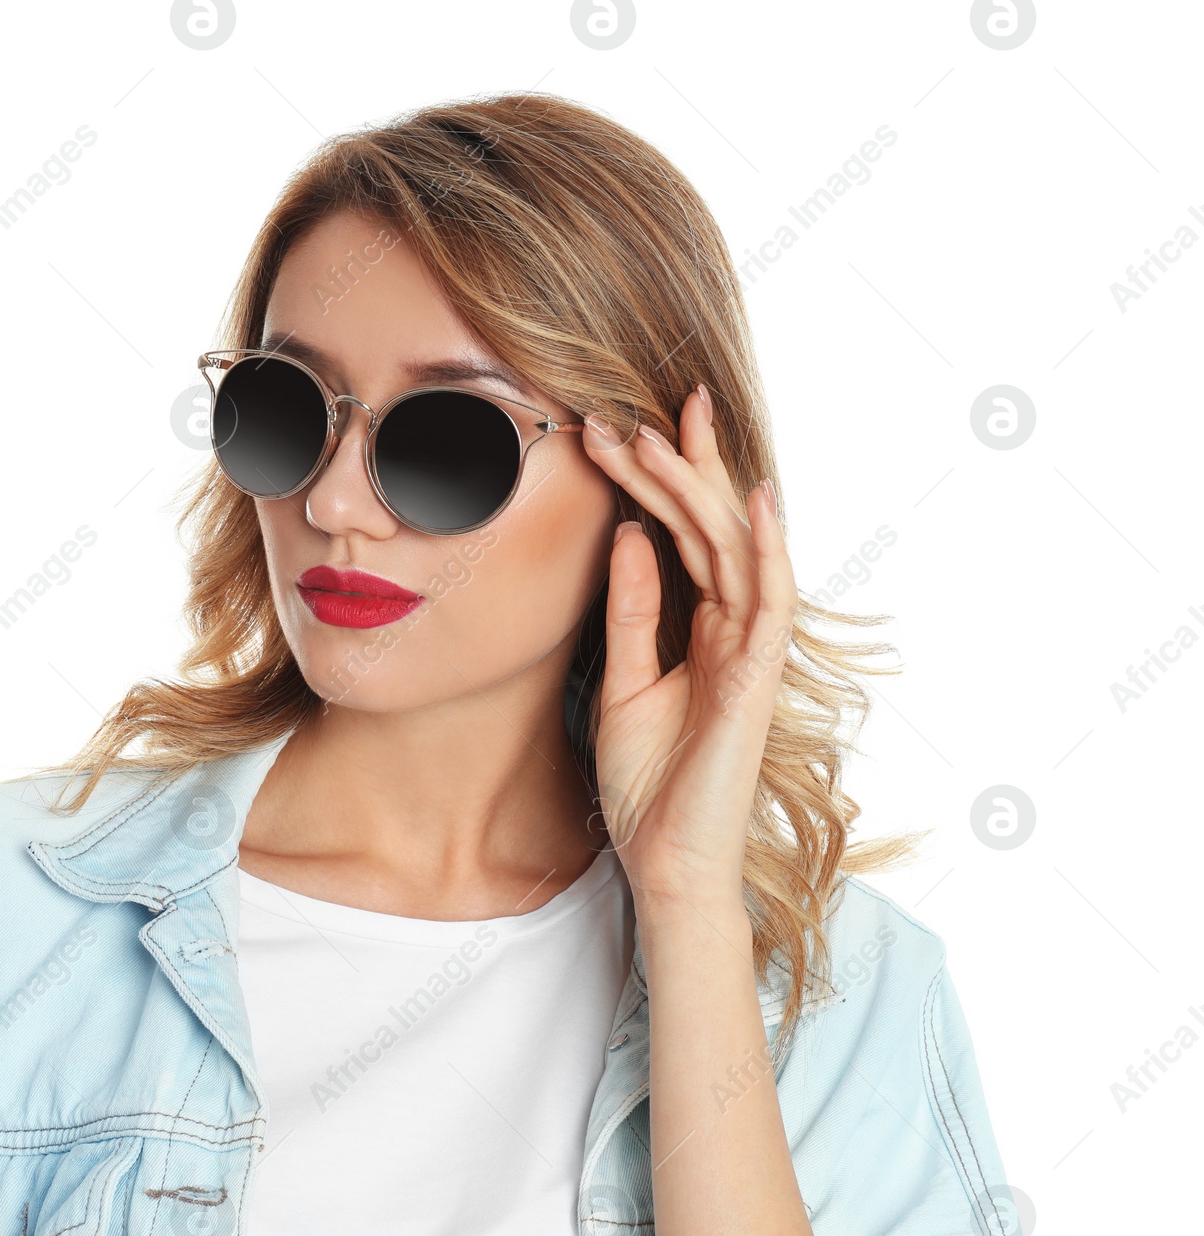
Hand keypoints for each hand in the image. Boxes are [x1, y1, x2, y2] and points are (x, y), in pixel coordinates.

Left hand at [581, 385, 797, 911]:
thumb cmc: (650, 782)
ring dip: (701, 489)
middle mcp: (734, 628)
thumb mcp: (627, 679)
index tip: (616, 429)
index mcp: (704, 627)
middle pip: (709, 528)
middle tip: (633, 409)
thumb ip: (633, 610)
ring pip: (733, 549)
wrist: (666, 861)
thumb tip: (629, 534)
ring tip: (665, 431)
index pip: (684, 536)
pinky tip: (754, 500)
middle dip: (677, 465)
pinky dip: (765, 551)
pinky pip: (769, 603)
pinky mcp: (759, 679)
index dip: (657, 481)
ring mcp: (752, 651)